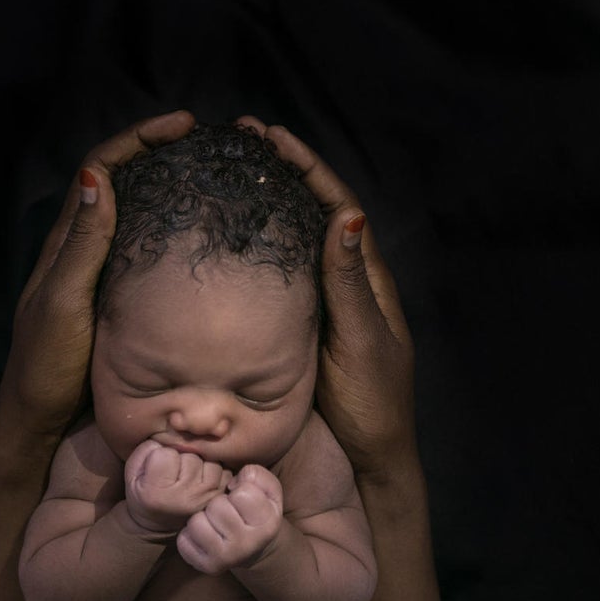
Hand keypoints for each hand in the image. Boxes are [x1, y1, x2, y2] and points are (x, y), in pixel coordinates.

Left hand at [6, 111, 197, 440]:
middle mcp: (79, 248)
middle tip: (204, 143)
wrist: (37, 419)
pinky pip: (139, 247)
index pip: (101, 166)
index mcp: (66, 241)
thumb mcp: (64, 303)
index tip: (182, 124)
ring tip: (208, 176)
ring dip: (163, 185)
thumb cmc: (48, 365)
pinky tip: (196, 236)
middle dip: (157, 151)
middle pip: (119, 179)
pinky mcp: (110, 296)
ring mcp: (95, 271)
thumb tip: (101, 177)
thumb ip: (83, 246)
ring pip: (131, 211)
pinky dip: (165, 227)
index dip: (139, 138)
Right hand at [124, 441, 231, 534]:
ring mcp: (207, 498)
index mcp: (158, 493)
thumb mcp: (133, 472)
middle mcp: (187, 497)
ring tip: (188, 473)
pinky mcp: (221, 498)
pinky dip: (214, 469)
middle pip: (191, 454)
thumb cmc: (144, 492)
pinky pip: (224, 469)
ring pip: (210, 459)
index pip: (166, 453)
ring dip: (201, 461)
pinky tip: (201, 477)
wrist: (159, 524)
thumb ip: (148, 448)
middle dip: (182, 456)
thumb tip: (173, 433)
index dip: (161, 453)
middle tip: (174, 471)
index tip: (158, 466)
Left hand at [176, 465, 283, 575]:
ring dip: (202, 518)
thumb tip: (232, 483)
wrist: (254, 549)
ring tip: (214, 522)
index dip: (240, 490)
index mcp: (267, 524)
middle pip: (216, 506)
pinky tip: (204, 535)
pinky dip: (190, 535)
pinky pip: (184, 541)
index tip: (242, 498)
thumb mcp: (269, 491)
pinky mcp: (207, 566)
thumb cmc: (258, 511)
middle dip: (219, 503)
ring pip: (196, 523)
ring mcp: (226, 558)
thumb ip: (257, 475)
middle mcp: (247, 545)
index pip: (243, 493)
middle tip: (227, 511)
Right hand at [233, 117, 450, 600]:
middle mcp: (346, 283)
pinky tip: (229, 244)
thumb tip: (345, 216)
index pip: (337, 206)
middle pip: (314, 213)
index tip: (269, 137)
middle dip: (281, 174)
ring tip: (229, 176)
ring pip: (295, 241)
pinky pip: (282, 277)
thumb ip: (349, 285)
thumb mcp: (360, 342)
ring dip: (268, 205)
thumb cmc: (370, 406)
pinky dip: (260, 250)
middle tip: (239, 143)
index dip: (306, 168)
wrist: (370, 463)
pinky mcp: (304, 329)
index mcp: (367, 279)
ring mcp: (324, 306)